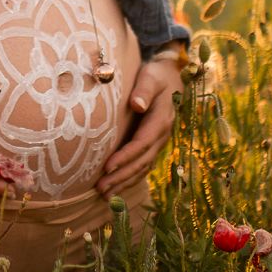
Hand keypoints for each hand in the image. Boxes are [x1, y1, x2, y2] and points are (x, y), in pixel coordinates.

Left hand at [96, 55, 181, 196]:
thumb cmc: (155, 75)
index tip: (107, 167)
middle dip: (122, 176)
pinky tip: (116, 189)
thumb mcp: (151, 76)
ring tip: (105, 195)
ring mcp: (158, 143)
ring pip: (142, 168)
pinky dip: (130, 179)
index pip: (142, 143)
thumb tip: (137, 105)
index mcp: (161, 120)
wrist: (170, 77)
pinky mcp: (153, 145)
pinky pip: (143, 166)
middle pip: (141, 161)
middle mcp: (162, 135)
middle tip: (101, 189)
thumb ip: (144, 89)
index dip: (125, 157)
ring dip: (124, 182)